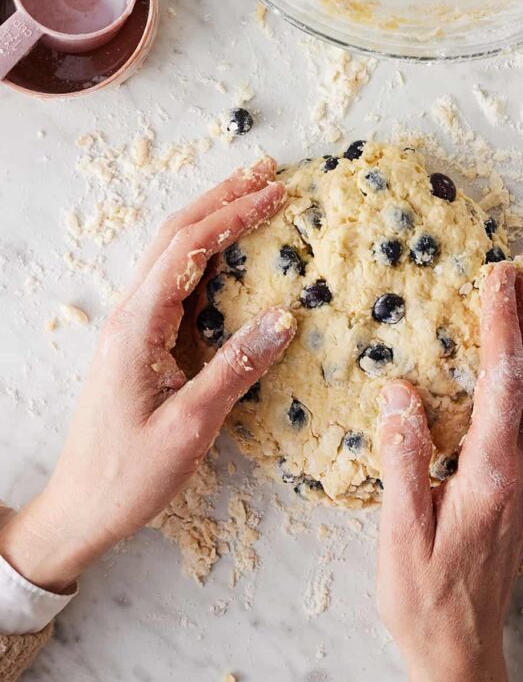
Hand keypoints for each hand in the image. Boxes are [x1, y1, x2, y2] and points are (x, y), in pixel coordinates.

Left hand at [0, 158, 295, 593]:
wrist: (79, 509)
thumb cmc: (128, 475)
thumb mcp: (189, 426)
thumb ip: (236, 368)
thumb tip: (284, 317)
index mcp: (137, 326)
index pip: (187, 249)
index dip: (232, 215)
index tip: (275, 194)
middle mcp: (131, 315)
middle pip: (175, 237)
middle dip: (221, 199)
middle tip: (266, 172)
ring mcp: (133, 327)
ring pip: (173, 256)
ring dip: (212, 221)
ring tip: (253, 197)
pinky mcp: (140, 343)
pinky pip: (176, 285)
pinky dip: (206, 257)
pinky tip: (231, 256)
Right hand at [377, 262, 522, 681]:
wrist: (462, 647)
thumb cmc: (423, 595)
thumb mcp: (398, 531)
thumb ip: (402, 458)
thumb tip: (400, 392)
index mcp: (489, 473)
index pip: (502, 380)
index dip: (500, 322)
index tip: (495, 275)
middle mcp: (520, 468)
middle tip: (520, 270)